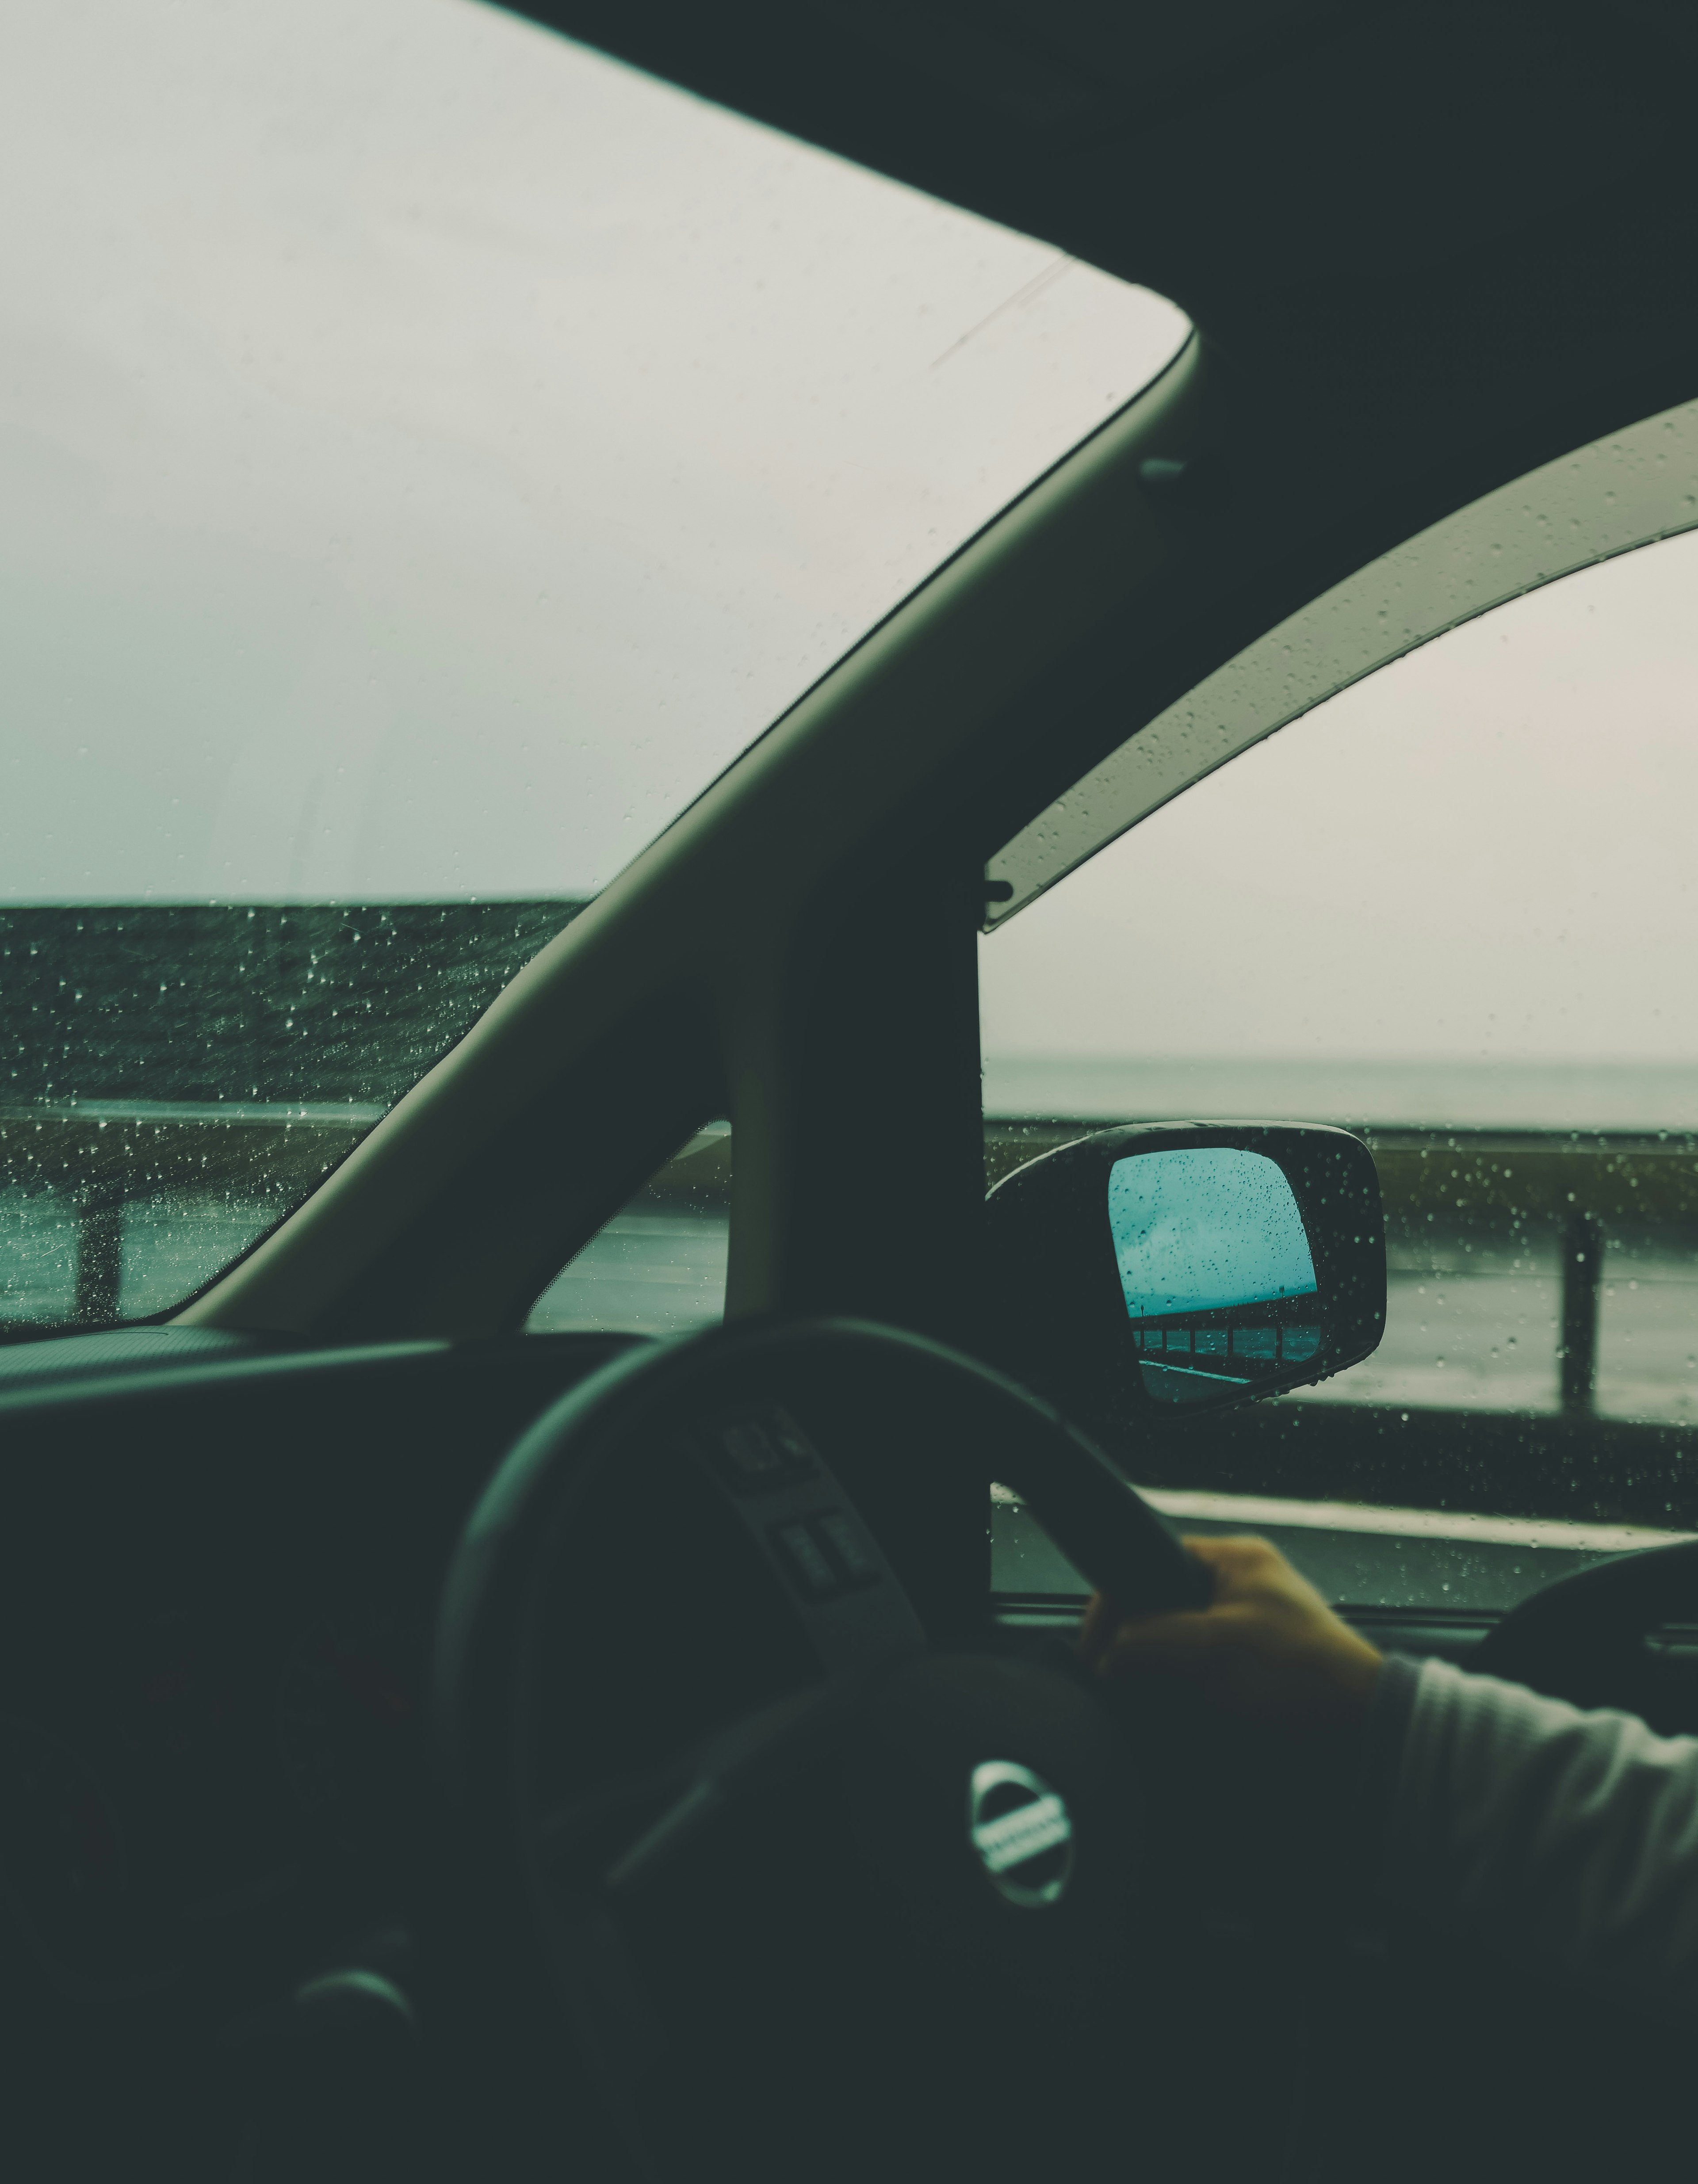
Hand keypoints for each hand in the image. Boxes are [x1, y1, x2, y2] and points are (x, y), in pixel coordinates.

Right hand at [1078, 1535, 1382, 1733]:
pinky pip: (1199, 1675)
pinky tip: (1168, 1715)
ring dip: (1158, 1672)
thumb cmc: (1298, 1674)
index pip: (1153, 1560)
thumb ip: (1149, 1642)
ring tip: (1136, 1700)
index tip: (1095, 1648)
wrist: (1364, 1730)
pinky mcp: (1253, 1671)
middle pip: (1163, 1604)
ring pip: (1178, 1643)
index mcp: (1236, 1559)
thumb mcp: (1212, 1648)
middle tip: (1111, 1677)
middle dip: (1135, 1641)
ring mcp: (1248, 1630)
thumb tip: (1106, 1659)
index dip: (1117, 1602)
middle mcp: (1241, 1587)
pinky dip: (1181, 1693)